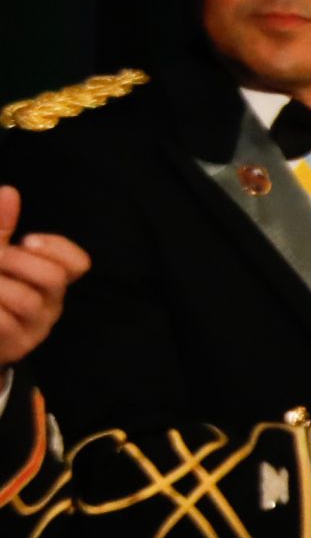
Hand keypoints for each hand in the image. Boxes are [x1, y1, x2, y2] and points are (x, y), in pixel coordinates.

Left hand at [0, 186, 91, 367]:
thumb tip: (10, 192)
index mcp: (50, 278)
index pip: (77, 263)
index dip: (57, 249)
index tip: (27, 240)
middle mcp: (50, 302)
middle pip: (52, 278)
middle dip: (15, 262)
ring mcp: (36, 327)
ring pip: (26, 300)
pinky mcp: (18, 346)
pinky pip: (4, 322)